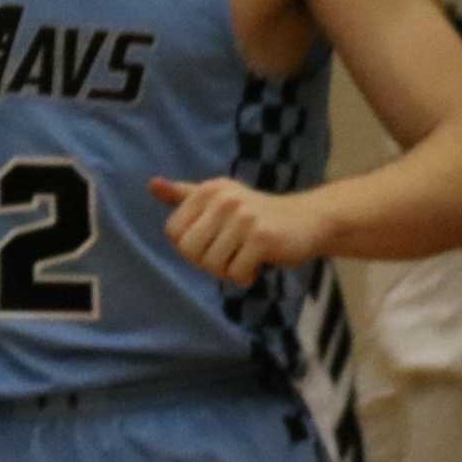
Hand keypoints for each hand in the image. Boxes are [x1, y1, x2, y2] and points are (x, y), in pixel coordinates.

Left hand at [149, 175, 328, 285]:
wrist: (309, 220)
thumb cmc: (258, 214)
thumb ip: (185, 195)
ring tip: (245, 259)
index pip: (173, 232)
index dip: (189, 248)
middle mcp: (223, 199)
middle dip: (207, 262)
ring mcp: (243, 217)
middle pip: (188, 249)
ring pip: (211, 263)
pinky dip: (245, 277)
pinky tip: (258, 266)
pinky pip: (236, 272)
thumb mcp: (220, 198)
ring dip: (228, 271)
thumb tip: (152, 185)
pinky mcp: (263, 238)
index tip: (211, 245)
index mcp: (208, 190)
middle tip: (228, 257)